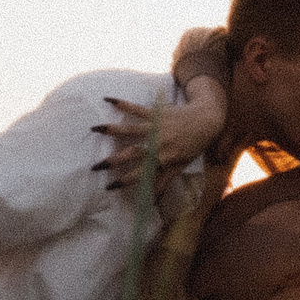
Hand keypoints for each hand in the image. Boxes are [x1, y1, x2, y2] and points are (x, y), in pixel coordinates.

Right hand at [94, 77, 226, 184]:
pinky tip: (108, 100)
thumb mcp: (181, 166)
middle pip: (132, 153)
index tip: (110, 187)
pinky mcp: (156, 112)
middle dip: (113, 161)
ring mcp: (156, 126)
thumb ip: (164, 181)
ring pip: (131, 129)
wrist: (206, 121)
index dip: (126, 181)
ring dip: (112, 129)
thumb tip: (152, 199)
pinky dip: (123, 104)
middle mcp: (159, 143)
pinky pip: (137, 108)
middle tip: (95, 167)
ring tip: (94, 129)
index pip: (142, 173)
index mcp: (164, 159)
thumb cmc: (193, 146)